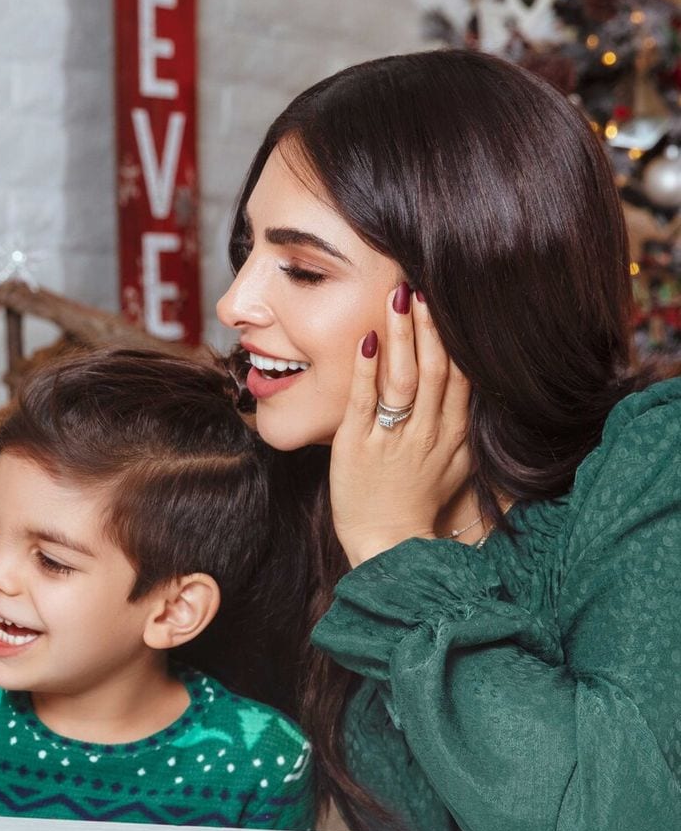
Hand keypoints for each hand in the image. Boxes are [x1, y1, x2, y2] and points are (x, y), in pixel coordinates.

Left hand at [330, 284, 472, 567]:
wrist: (388, 544)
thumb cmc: (417, 502)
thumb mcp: (455, 465)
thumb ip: (463, 425)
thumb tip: (474, 388)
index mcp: (452, 433)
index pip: (459, 375)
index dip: (455, 337)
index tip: (450, 302)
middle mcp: (426, 432)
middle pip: (435, 369)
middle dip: (430, 326)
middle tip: (424, 286)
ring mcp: (391, 439)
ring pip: (403, 379)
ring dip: (402, 337)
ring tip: (398, 299)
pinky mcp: (356, 446)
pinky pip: (364, 402)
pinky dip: (366, 371)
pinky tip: (366, 341)